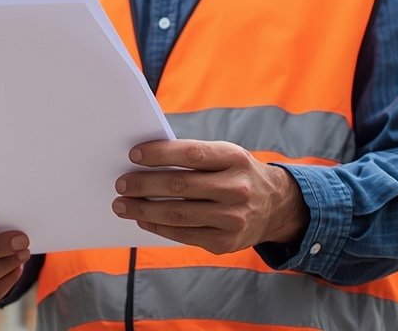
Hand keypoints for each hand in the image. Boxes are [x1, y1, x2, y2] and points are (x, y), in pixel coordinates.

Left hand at [113, 139, 307, 252]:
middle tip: (121, 183)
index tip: (134, 155)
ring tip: (122, 205)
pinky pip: (183, 235)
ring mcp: (232, 219)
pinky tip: (143, 220)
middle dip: (144, 185)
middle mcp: (236, 189)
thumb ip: (193, 156)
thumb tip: (144, 160)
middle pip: (180, 186)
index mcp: (234, 158)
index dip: (160, 154)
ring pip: (178, 214)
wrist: (276, 207)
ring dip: (144, 210)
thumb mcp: (226, 155)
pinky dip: (159, 227)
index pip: (192, 153)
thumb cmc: (237, 174)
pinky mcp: (225, 243)